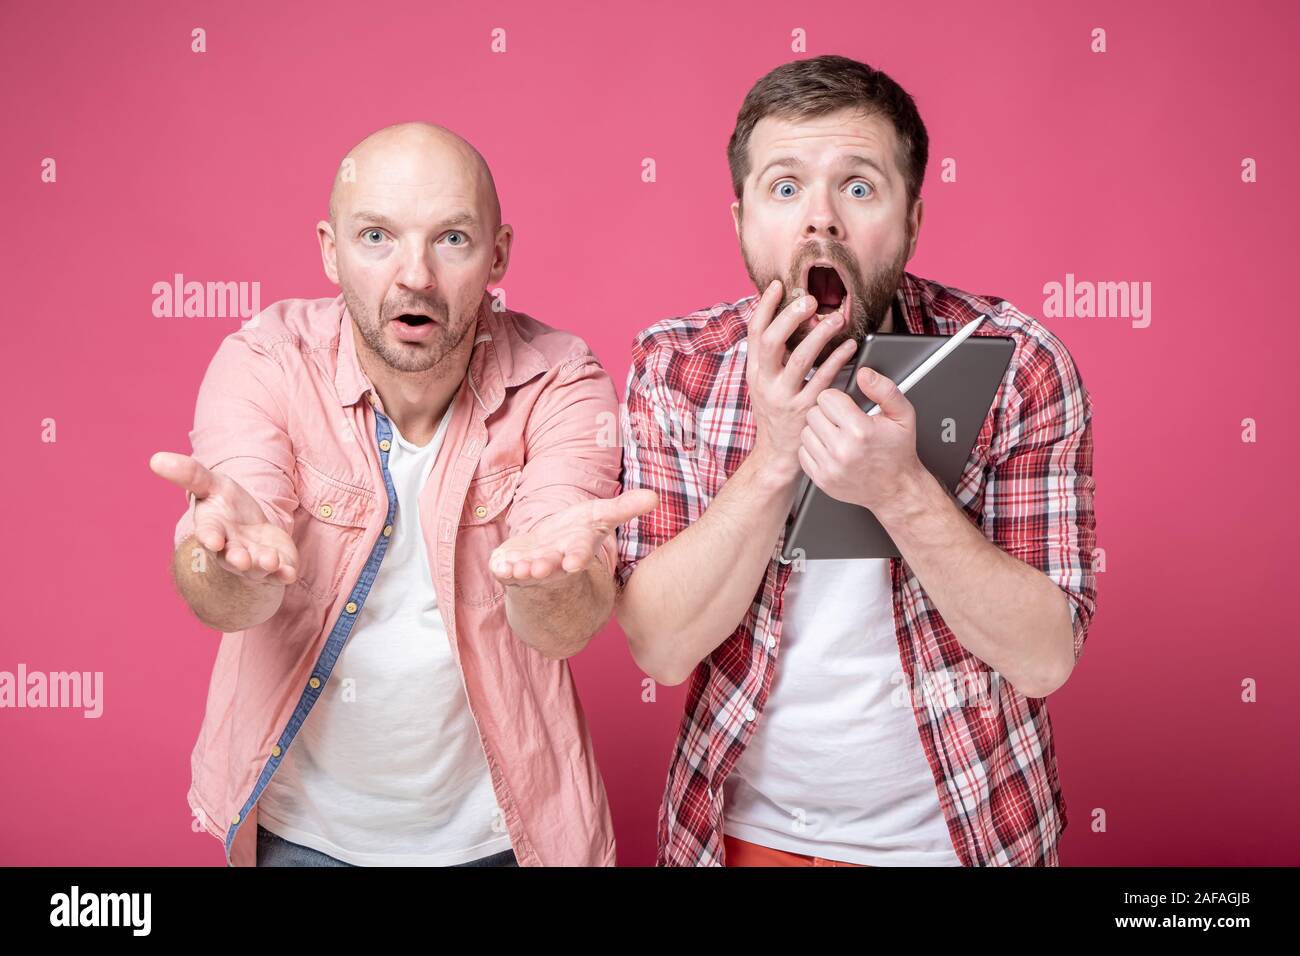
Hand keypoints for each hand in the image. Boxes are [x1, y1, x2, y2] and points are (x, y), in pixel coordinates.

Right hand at [149, 451, 298, 584]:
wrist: (251, 527)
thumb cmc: (226, 505)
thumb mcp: (211, 484)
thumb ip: (190, 474)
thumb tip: (156, 458)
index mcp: (213, 530)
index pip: (208, 535)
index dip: (210, 538)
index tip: (213, 540)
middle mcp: (231, 550)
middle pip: (232, 558)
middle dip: (237, 559)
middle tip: (241, 560)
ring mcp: (254, 561)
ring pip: (257, 568)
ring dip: (264, 565)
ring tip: (270, 560)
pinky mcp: (276, 566)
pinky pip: (280, 574)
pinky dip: (285, 574)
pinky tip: (290, 573)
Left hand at [489, 489, 658, 588]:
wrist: (547, 553)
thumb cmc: (576, 533)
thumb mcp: (600, 516)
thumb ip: (624, 508)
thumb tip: (656, 496)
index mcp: (576, 549)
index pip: (578, 554)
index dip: (577, 557)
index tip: (574, 562)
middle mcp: (554, 562)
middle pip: (550, 565)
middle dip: (544, 567)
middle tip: (538, 568)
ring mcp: (530, 567)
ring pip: (526, 571)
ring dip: (522, 570)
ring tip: (517, 568)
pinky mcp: (509, 567)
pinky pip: (504, 570)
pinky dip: (501, 568)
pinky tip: (499, 565)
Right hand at [745, 279, 859, 484]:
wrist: (777, 455)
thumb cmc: (776, 414)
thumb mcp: (764, 384)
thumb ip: (772, 356)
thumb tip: (785, 318)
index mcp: (755, 371)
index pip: (755, 332)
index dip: (765, 307)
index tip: (778, 286)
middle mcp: (766, 382)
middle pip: (772, 341)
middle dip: (790, 316)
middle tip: (810, 299)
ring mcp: (785, 397)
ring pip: (800, 359)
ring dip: (819, 335)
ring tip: (836, 318)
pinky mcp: (805, 410)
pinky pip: (824, 380)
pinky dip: (838, 359)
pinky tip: (850, 346)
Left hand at [798, 366, 927, 514]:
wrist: (895, 489)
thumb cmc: (898, 452)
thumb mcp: (902, 415)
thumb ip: (885, 390)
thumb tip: (864, 374)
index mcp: (860, 430)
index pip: (826, 397)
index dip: (837, 398)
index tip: (846, 406)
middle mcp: (842, 450)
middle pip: (813, 413)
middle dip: (826, 413)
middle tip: (842, 421)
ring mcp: (829, 467)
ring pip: (805, 432)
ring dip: (818, 430)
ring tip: (837, 435)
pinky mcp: (821, 479)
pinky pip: (803, 452)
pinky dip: (814, 449)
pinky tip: (830, 449)